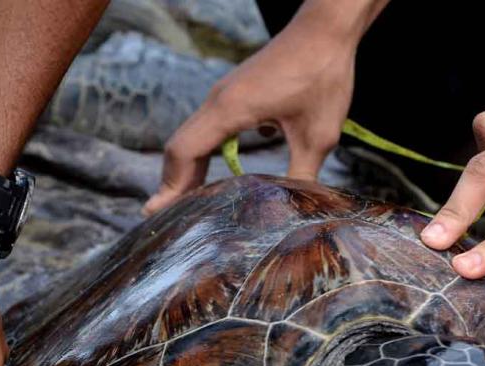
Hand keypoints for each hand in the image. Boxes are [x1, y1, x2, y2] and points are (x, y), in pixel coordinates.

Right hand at [142, 9, 356, 214]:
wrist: (327, 28)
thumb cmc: (323, 75)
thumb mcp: (319, 135)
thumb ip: (302, 175)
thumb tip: (294, 211)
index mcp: (229, 110)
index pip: (184, 152)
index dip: (170, 186)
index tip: (158, 213)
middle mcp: (218, 101)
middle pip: (179, 147)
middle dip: (173, 183)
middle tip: (166, 217)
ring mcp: (224, 94)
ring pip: (192, 136)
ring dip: (188, 168)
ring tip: (188, 200)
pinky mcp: (235, 92)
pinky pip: (207, 127)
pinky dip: (203, 154)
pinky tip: (216, 174)